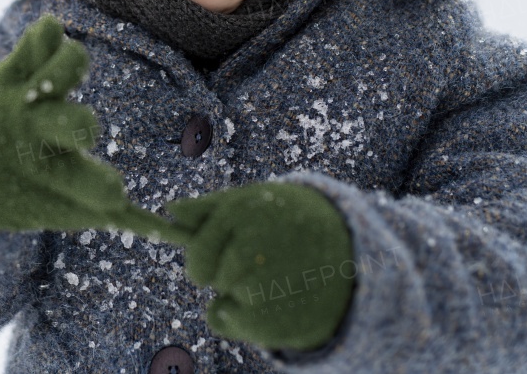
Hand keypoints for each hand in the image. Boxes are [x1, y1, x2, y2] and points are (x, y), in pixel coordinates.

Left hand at [0, 14, 175, 239]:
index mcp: (54, 177)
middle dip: (81, 126)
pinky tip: (50, 32)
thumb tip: (170, 233)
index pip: (89, 187)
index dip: (103, 189)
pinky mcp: (10, 74)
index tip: (114, 194)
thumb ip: (109, 213)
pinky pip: (32, 46)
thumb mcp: (57, 209)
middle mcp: (36, 137)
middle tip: (85, 132)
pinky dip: (46, 35)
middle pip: (72, 125)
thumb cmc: (20, 190)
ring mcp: (22, 101)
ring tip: (72, 64)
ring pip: (60, 71)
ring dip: (72, 63)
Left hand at [164, 182, 354, 350]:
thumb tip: (170, 209)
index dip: (206, 254)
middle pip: (206, 274)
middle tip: (262, 263)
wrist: (356, 258)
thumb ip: (211, 209)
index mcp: (243, 213)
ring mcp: (260, 287)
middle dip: (224, 272)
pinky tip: (278, 303)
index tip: (223, 254)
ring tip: (277, 280)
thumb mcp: (256, 204)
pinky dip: (246, 319)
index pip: (198, 247)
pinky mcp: (269, 321)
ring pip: (221, 299)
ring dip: (239, 295)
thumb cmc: (295, 224)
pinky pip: (230, 322)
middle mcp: (249, 248)